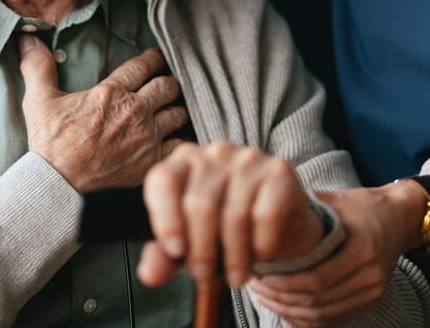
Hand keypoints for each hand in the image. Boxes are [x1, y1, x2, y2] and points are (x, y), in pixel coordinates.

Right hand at [18, 35, 188, 192]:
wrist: (57, 181)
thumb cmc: (50, 142)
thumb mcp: (39, 99)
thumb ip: (38, 67)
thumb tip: (28, 39)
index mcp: (111, 92)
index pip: (145, 65)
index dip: (154, 58)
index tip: (157, 58)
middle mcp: (134, 111)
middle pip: (169, 85)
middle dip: (169, 82)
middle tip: (168, 84)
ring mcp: (146, 137)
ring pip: (179, 113)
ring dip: (177, 109)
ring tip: (174, 109)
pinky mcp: (152, 160)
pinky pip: (181, 144)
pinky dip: (183, 140)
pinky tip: (179, 137)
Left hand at [136, 142, 323, 289]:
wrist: (277, 222)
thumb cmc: (223, 227)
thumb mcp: (189, 240)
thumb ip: (166, 255)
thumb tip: (150, 275)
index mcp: (183, 161)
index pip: (163, 180)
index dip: (165, 219)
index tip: (175, 253)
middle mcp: (214, 152)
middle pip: (199, 203)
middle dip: (201, 250)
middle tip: (204, 276)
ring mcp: (248, 158)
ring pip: (233, 214)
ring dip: (233, 256)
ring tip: (234, 277)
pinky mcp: (279, 171)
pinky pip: (265, 216)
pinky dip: (260, 245)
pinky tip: (259, 255)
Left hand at [246, 184, 424, 325]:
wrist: (399, 217)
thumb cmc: (362, 206)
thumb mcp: (335, 201)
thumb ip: (303, 208)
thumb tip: (264, 211)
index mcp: (362, 250)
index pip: (318, 279)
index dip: (285, 284)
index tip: (261, 277)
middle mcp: (371, 276)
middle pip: (319, 302)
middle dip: (282, 299)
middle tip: (256, 287)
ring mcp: (374, 291)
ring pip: (324, 315)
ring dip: (290, 311)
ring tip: (265, 297)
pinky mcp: (371, 300)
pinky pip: (334, 319)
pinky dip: (306, 318)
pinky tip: (285, 307)